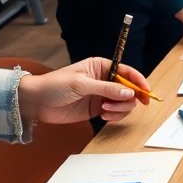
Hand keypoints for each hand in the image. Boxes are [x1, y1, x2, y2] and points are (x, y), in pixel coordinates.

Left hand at [18, 58, 148, 124]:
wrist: (36, 102)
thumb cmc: (54, 85)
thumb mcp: (81, 85)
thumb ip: (106, 88)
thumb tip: (129, 93)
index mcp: (100, 66)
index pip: (126, 72)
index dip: (138, 81)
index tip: (146, 92)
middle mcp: (104, 80)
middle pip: (129, 90)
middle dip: (126, 100)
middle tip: (114, 106)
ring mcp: (101, 95)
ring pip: (124, 103)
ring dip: (119, 109)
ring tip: (104, 111)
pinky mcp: (97, 109)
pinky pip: (115, 113)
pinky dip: (114, 116)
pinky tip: (103, 116)